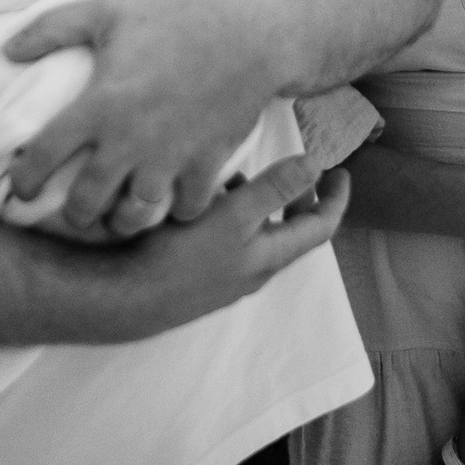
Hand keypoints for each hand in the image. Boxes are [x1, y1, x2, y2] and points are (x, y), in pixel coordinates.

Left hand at [5, 0, 283, 229]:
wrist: (251, 29)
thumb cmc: (175, 14)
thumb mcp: (107, 10)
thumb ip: (52, 28)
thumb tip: (7, 50)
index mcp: (99, 104)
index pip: (42, 158)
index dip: (24, 179)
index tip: (23, 185)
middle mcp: (130, 140)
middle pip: (86, 204)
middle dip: (74, 214)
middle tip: (75, 209)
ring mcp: (171, 157)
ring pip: (134, 218)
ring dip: (122, 221)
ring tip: (119, 214)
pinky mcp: (207, 164)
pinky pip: (185, 210)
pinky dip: (176, 211)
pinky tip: (171, 199)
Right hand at [82, 155, 351, 337]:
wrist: (122, 298)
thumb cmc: (180, 258)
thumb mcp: (233, 217)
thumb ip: (275, 189)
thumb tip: (317, 165)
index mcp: (269, 257)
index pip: (320, 228)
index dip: (335, 198)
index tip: (342, 172)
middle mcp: (252, 270)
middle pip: (289, 231)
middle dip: (296, 196)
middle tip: (295, 168)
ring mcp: (224, 275)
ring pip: (255, 233)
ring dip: (258, 201)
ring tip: (239, 174)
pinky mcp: (197, 273)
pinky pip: (227, 238)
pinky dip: (228, 212)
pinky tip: (203, 196)